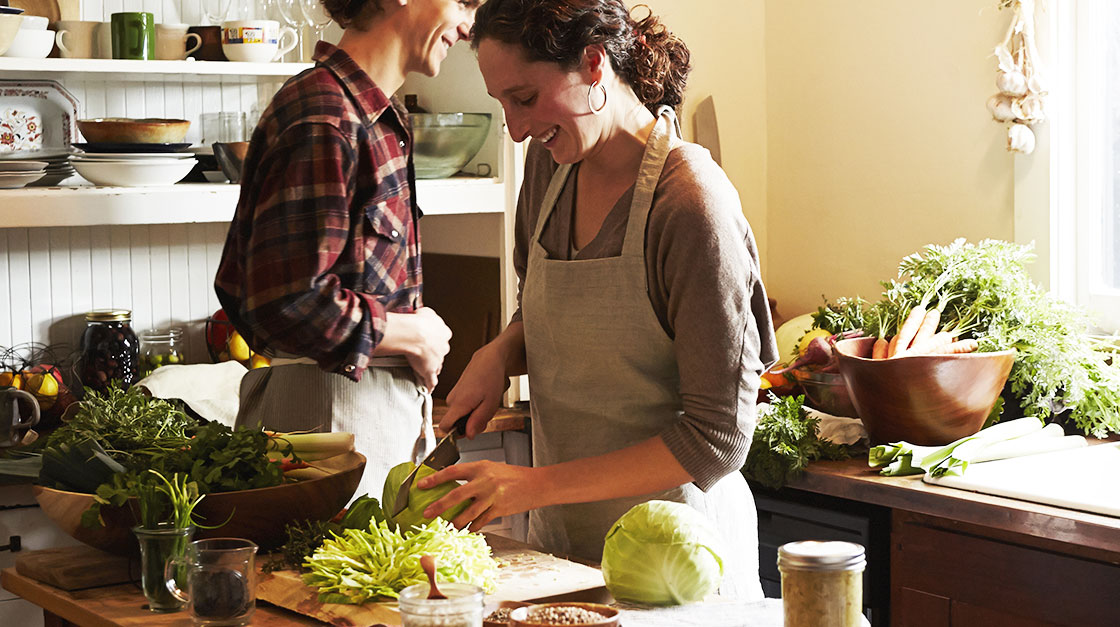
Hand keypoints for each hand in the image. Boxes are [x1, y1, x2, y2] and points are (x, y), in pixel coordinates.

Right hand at [382, 308, 450, 390]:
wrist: (415, 333)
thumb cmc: (419, 321)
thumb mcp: (427, 312)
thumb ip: (428, 316)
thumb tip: (424, 315)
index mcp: (444, 333)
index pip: (442, 338)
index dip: (436, 340)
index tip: (431, 340)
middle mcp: (443, 347)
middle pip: (440, 353)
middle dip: (434, 354)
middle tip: (425, 354)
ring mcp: (437, 361)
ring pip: (437, 366)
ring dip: (432, 368)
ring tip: (425, 370)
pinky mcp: (429, 371)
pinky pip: (431, 381)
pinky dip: (429, 386)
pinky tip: (428, 389)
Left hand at [419, 460, 541, 530]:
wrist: (536, 484)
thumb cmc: (513, 476)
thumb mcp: (491, 469)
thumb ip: (474, 476)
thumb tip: (451, 484)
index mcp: (481, 467)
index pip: (453, 472)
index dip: (435, 479)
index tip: (421, 485)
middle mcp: (485, 481)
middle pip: (457, 494)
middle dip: (439, 505)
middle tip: (427, 513)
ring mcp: (493, 496)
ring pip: (468, 512)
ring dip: (456, 521)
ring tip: (447, 526)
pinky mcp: (499, 509)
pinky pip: (481, 521)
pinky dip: (473, 527)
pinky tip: (468, 529)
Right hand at [440, 343, 508, 437]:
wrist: (488, 360)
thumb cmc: (491, 378)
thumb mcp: (490, 404)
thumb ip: (478, 421)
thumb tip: (468, 435)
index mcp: (458, 404)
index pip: (445, 427)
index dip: (455, 434)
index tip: (468, 430)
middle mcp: (452, 400)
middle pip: (456, 423)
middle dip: (471, 423)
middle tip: (485, 413)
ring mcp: (453, 395)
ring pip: (460, 416)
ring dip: (473, 415)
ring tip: (484, 403)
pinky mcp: (455, 393)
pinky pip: (462, 408)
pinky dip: (472, 407)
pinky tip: (481, 398)